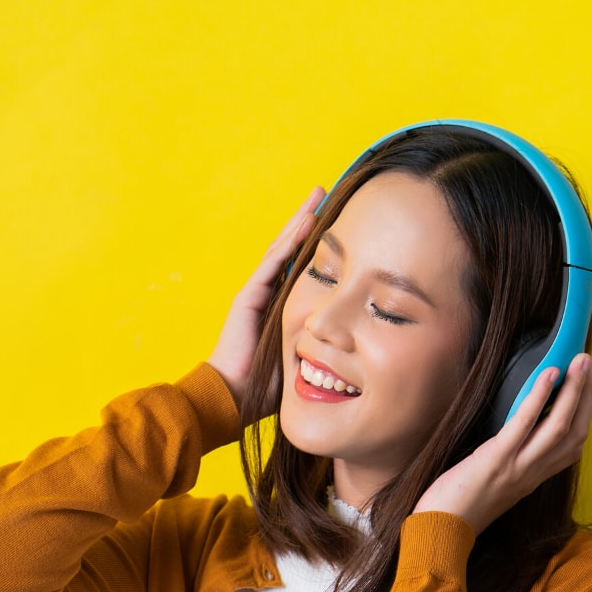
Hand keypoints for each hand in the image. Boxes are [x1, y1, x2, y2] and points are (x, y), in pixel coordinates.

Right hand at [208, 185, 325, 423]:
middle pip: (290, 250)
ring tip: (315, 198)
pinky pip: (272, 264)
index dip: (316, 244)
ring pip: (281, 249)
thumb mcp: (304, 356)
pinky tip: (303, 224)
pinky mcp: (248, 297)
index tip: (337, 224)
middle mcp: (267, 294)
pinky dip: (288, 243)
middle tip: (324, 195)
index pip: (300, 266)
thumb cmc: (268, 386)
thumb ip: (322, 340)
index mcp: (280, 306)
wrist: (234, 397)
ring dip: (298, 223)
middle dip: (307, 222)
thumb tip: (357, 339)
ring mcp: (255, 293)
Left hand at [413, 353, 591, 535]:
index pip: (574, 444)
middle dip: (587, 394)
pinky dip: (539, 397)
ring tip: (580, 361)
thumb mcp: (496, 482)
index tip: (589, 385)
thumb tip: (518, 425)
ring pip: (560, 425)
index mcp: (535, 476)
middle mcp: (534, 472)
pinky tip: (549, 374)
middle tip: (590, 362)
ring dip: (575, 390)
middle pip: (576, 430)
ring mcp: (519, 466)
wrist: (440, 531)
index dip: (586, 413)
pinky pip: (525, 424)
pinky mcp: (497, 459)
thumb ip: (513, 459)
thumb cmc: (459, 504)